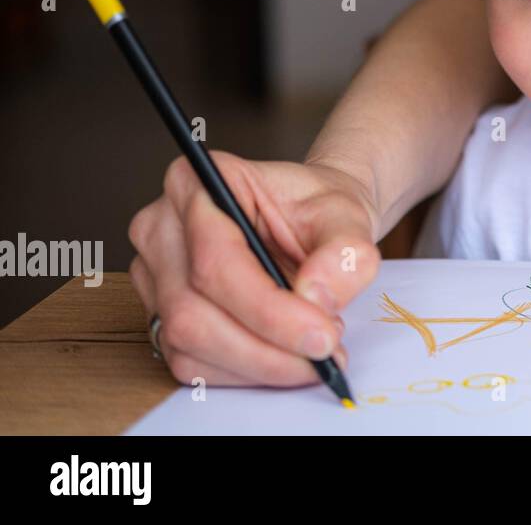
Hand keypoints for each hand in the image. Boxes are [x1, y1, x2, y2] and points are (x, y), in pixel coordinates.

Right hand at [128, 152, 381, 386]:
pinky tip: (285, 360)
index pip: (216, 259)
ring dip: (258, 365)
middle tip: (325, 355)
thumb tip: (316, 295)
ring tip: (314, 353)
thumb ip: (344, 251)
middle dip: (265, 348)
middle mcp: (161, 228)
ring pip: (188, 343)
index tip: (320, 335)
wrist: (313, 220)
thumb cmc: (319, 209)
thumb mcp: (347, 216)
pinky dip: (244, 373)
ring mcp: (154, 275)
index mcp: (197, 185)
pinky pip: (191, 363)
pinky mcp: (161, 314)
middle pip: (193, 310)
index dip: (268, 309)